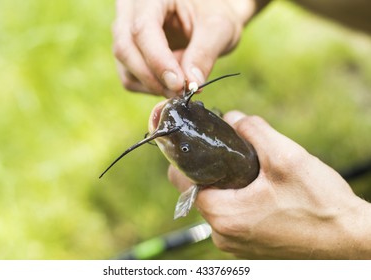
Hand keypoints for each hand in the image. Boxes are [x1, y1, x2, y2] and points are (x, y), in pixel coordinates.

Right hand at [112, 0, 264, 96]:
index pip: (142, 29)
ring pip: (125, 66)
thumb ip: (204, 54)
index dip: (158, 61)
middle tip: (181, 92)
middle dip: (153, 77)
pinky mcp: (128, 51)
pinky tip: (172, 79)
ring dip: (154, 83)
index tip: (178, 85)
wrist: (209, 12)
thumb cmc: (214, 11)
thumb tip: (190, 84)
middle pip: (125, 48)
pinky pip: (129, 77)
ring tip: (183, 80)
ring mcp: (124, 31)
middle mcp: (130, 9)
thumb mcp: (219, 27)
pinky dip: (151, 85)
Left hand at [168, 111, 370, 258]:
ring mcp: (234, 244)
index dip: (188, 157)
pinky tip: (261, 191)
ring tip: (253, 173)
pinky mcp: (248, 246)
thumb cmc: (319, 204)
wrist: (348, 239)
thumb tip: (233, 117)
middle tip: (234, 154)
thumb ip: (253, 129)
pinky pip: (231, 216)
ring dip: (226, 185)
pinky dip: (237, 200)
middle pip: (198, 191)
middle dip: (210, 169)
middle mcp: (222, 235)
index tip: (201, 142)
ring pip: (215, 204)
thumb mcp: (285, 156)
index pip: (181, 180)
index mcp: (223, 215)